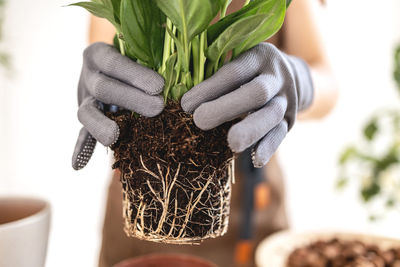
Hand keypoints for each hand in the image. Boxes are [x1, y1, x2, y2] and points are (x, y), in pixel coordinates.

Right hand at [72, 42, 164, 169]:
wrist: (111, 65)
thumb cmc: (134, 55)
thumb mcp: (138, 50)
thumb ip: (149, 57)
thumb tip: (174, 69)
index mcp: (98, 54)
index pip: (114, 63)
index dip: (135, 75)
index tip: (159, 85)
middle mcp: (88, 76)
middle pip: (103, 88)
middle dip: (130, 99)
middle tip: (158, 108)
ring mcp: (85, 99)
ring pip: (87, 113)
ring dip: (101, 126)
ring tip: (113, 137)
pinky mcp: (88, 118)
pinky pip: (82, 134)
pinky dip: (81, 148)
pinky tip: (77, 164)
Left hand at [181, 43, 313, 166]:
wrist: (293, 75)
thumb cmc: (250, 71)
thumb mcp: (239, 61)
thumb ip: (218, 73)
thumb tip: (185, 99)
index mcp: (259, 57)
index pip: (234, 72)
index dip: (210, 88)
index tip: (186, 104)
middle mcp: (277, 76)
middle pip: (256, 92)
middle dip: (227, 107)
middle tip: (200, 120)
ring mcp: (287, 99)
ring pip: (271, 115)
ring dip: (251, 130)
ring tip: (232, 144)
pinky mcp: (291, 119)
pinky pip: (281, 133)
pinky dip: (269, 147)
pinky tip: (256, 159)